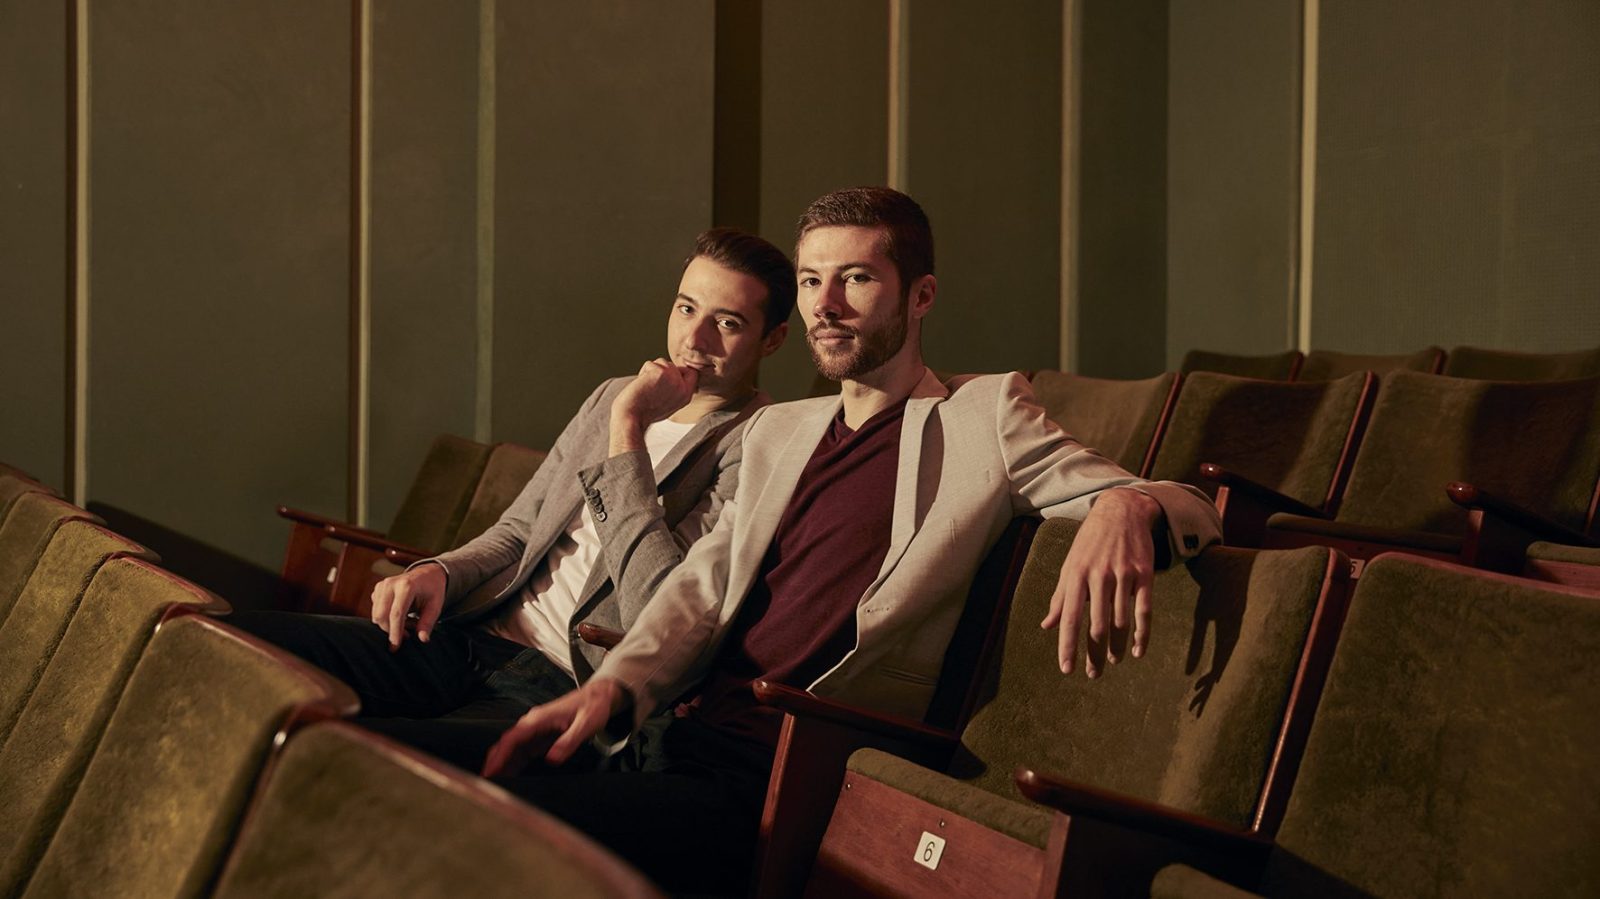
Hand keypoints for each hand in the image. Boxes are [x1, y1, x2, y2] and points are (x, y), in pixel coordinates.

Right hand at [368, 562, 446, 650]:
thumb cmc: (432, 590)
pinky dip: (386, 618)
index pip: (396, 613)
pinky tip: (401, 615)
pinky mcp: (377, 589)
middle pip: (382, 615)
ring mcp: (382, 585)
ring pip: (377, 615)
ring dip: (390, 625)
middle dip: (391, 630)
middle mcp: (391, 584)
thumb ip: (428, 622)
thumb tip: (423, 639)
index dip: (395, 632)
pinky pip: (376, 611)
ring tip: (408, 622)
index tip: (395, 646)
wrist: (426, 574)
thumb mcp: (436, 606)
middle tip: (409, 634)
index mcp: (407, 585)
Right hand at [481, 678, 626, 777]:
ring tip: (493, 785)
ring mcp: (535, 731)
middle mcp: (532, 724)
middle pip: (507, 743)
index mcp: (539, 719)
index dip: (500, 755)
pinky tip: (508, 776)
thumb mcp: (585, 725)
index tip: (490, 771)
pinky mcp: (539, 737)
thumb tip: (552, 760)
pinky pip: (522, 752)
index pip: (513, 738)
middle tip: (485, 783)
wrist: (597, 697)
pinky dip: (513, 764)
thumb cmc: (592, 708)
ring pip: (512, 749)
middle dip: (494, 762)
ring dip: (502, 765)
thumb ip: (568, 742)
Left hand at [609, 359, 698, 454]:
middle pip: (673, 365)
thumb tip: (673, 373)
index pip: (691, 373)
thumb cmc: (644, 412)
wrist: (632, 417)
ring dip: (650, 372)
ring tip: (646, 388)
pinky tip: (640, 386)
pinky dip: (642, 372)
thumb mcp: (669, 403)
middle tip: (651, 388)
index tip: (666, 378)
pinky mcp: (661, 373)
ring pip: (661, 362)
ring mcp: (673, 379)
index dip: (678, 371)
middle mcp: (682, 387)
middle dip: (660, 371)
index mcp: (686, 396)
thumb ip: (675, 389)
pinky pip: (649, 364)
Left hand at [1040, 488, 1161, 677]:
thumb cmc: (1090, 543)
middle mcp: (1098, 576)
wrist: (1121, 511)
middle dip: (1095, 654)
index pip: (1070, 618)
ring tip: (1114, 661)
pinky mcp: (1144, 574)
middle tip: (1093, 674)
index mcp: (1076, 575)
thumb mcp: (1070, 565)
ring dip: (1118, 647)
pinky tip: (1138, 651)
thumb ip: (1060, 597)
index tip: (1067, 669)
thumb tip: (1047, 625)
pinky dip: (1142, 634)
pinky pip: (1144, 611)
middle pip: (1097, 625)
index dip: (1068, 646)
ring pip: (1121, 621)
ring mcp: (1123, 575)